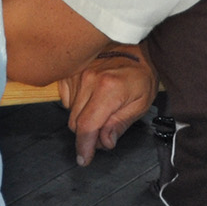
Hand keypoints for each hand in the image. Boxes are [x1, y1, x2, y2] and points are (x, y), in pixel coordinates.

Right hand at [59, 47, 157, 165]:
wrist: (129, 46)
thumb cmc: (139, 74)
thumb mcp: (141, 103)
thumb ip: (120, 124)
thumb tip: (105, 142)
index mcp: (108, 90)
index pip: (88, 126)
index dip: (84, 147)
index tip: (84, 159)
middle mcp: (87, 80)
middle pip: (76, 123)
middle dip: (88, 134)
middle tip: (104, 133)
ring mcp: (75, 75)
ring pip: (70, 113)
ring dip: (83, 119)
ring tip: (101, 111)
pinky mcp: (67, 72)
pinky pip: (65, 100)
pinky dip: (76, 105)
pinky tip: (90, 98)